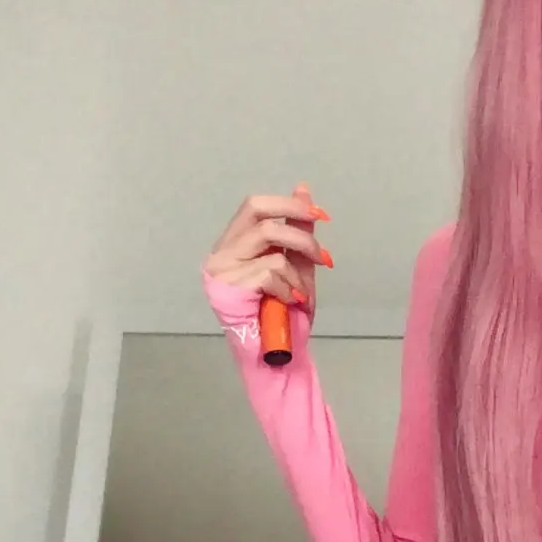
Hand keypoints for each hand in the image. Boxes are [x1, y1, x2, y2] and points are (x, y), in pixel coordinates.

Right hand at [204, 183, 331, 308]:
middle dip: (297, 227)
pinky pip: (270, 272)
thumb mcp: (295, 264)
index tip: (318, 214)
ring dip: (297, 268)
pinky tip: (290, 302)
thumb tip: (303, 189)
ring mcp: (222, 269)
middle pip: (259, 214)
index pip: (255, 206)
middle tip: (320, 250)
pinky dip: (289, 287)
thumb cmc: (282, 309)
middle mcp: (222, 251)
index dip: (288, 204)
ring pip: (269, 242)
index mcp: (234, 242)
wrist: (275, 351)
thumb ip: (296, 229)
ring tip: (301, 291)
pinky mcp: (229, 287)